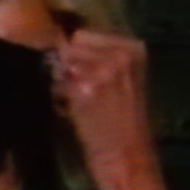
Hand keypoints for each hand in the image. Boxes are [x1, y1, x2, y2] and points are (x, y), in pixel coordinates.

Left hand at [54, 29, 159, 181]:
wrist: (126, 155)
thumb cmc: (121, 120)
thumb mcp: (122, 79)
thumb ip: (97, 57)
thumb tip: (57, 40)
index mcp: (133, 49)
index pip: (82, 34)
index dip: (72, 53)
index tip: (77, 71)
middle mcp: (120, 56)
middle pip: (68, 46)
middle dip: (64, 64)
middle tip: (74, 87)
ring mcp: (103, 71)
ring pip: (60, 63)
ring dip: (59, 79)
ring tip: (73, 98)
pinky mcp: (86, 89)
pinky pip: (56, 83)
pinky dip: (56, 95)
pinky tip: (70, 108)